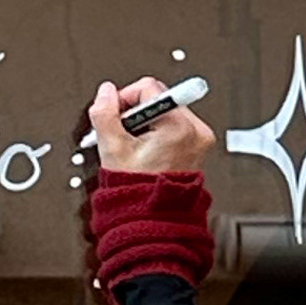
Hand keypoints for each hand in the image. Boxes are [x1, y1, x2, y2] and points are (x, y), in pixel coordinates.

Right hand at [88, 75, 215, 179]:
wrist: (153, 216)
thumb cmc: (137, 190)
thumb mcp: (113, 148)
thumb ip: (105, 114)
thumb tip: (106, 92)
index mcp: (179, 127)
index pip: (148, 88)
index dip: (125, 98)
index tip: (117, 116)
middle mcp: (196, 130)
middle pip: (159, 99)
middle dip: (137, 113)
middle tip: (126, 134)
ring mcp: (200, 139)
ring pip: (167, 111)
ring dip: (149, 122)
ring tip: (137, 145)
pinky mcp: (200, 146)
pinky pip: (178, 126)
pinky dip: (161, 132)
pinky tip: (149, 149)